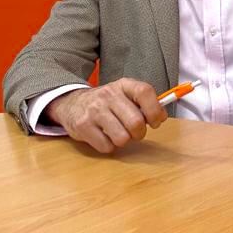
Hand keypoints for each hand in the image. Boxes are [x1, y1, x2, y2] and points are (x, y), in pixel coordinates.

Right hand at [46, 78, 167, 153]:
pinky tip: (103, 136)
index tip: (155, 121)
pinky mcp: (83, 126)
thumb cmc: (106, 103)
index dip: (155, 110)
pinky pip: (107, 147)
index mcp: (123, 85)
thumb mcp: (124, 95)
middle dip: (139, 133)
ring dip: (123, 141)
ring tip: (117, 133)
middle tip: (134, 132)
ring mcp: (94, 110)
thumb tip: (161, 116)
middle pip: (136, 122)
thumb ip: (143, 103)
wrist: (71, 104)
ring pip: (122, 138)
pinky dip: (108, 146)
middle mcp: (108, 95)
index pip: (145, 92)